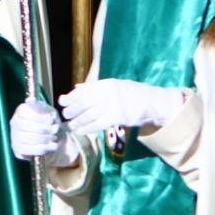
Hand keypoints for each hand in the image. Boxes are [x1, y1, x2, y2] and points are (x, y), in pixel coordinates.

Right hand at [9, 100, 80, 167]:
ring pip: (26, 138)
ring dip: (44, 139)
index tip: (51, 120)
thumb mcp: (48, 112)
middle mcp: (14, 123)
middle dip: (43, 129)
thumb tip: (30, 99)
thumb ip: (40, 106)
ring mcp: (14, 136)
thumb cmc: (50, 123)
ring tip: (54, 138)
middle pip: (25, 126)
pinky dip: (42, 148)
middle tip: (55, 130)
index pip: (23, 113)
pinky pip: (27, 150)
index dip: (39, 118)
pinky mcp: (17, 149)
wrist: (55, 139)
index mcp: (20, 111)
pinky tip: (51, 146)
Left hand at [58, 79, 187, 134]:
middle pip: (82, 103)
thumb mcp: (114, 85)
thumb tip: (75, 88)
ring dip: (77, 121)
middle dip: (71, 110)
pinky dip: (86, 128)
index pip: (82, 90)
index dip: (70, 97)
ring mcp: (112, 105)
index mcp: (105, 84)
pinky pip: (96, 124)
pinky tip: (80, 130)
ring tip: (72, 125)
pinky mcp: (116, 118)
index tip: (62, 102)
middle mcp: (107, 93)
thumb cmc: (131, 93)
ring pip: (87, 115)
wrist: (152, 102)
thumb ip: (94, 87)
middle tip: (66, 116)